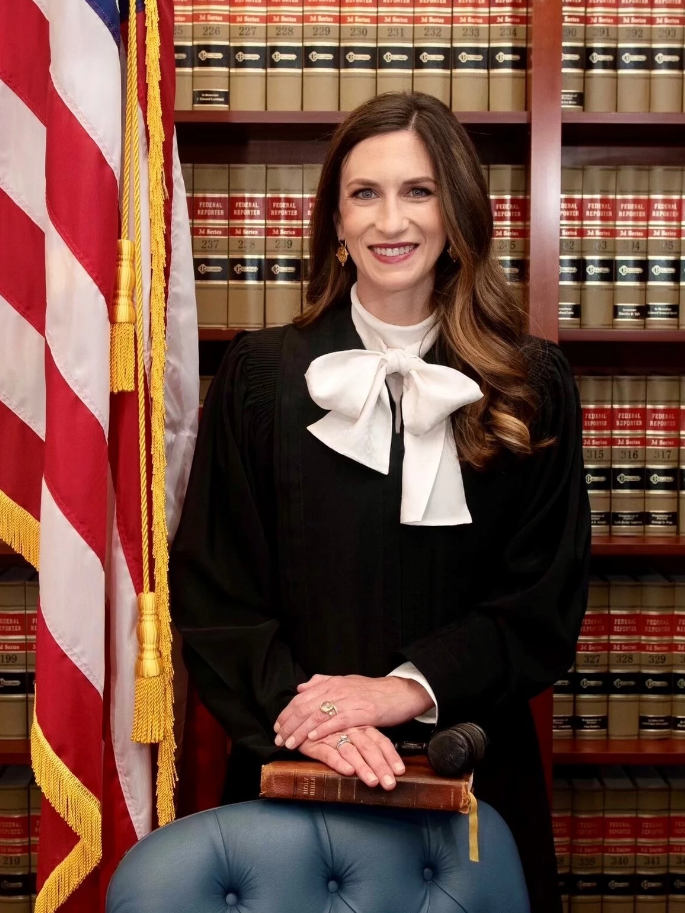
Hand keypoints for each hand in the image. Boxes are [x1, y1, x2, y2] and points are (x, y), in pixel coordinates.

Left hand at [274, 673, 432, 750]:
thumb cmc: (372, 691)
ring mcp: (348, 701)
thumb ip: (322, 683)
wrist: (398, 693)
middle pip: (305, 707)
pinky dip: (323, 729)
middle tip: (278, 739)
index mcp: (331, 683)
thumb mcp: (345, 682)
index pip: (301, 698)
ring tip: (290, 743)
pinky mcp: (361, 713)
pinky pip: (337, 721)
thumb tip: (301, 687)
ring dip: (300, 731)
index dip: (287, 713)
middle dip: (289, 725)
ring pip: (317, 715)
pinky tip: (312, 737)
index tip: (277, 727)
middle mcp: (336, 690)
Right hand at [298, 726, 405, 788]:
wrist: (300, 718)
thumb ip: (368, 740)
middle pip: (369, 748)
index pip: (380, 741)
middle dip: (381, 767)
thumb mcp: (352, 730)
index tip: (400, 771)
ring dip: (363, 767)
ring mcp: (333, 737)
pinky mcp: (316, 744)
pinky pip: (328, 754)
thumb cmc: (330, 727)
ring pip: (351, 752)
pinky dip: (339, 762)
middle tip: (389, 783)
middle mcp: (350, 731)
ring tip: (373, 782)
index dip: (390, 756)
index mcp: (360, 727)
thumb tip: (387, 760)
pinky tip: (348, 771)